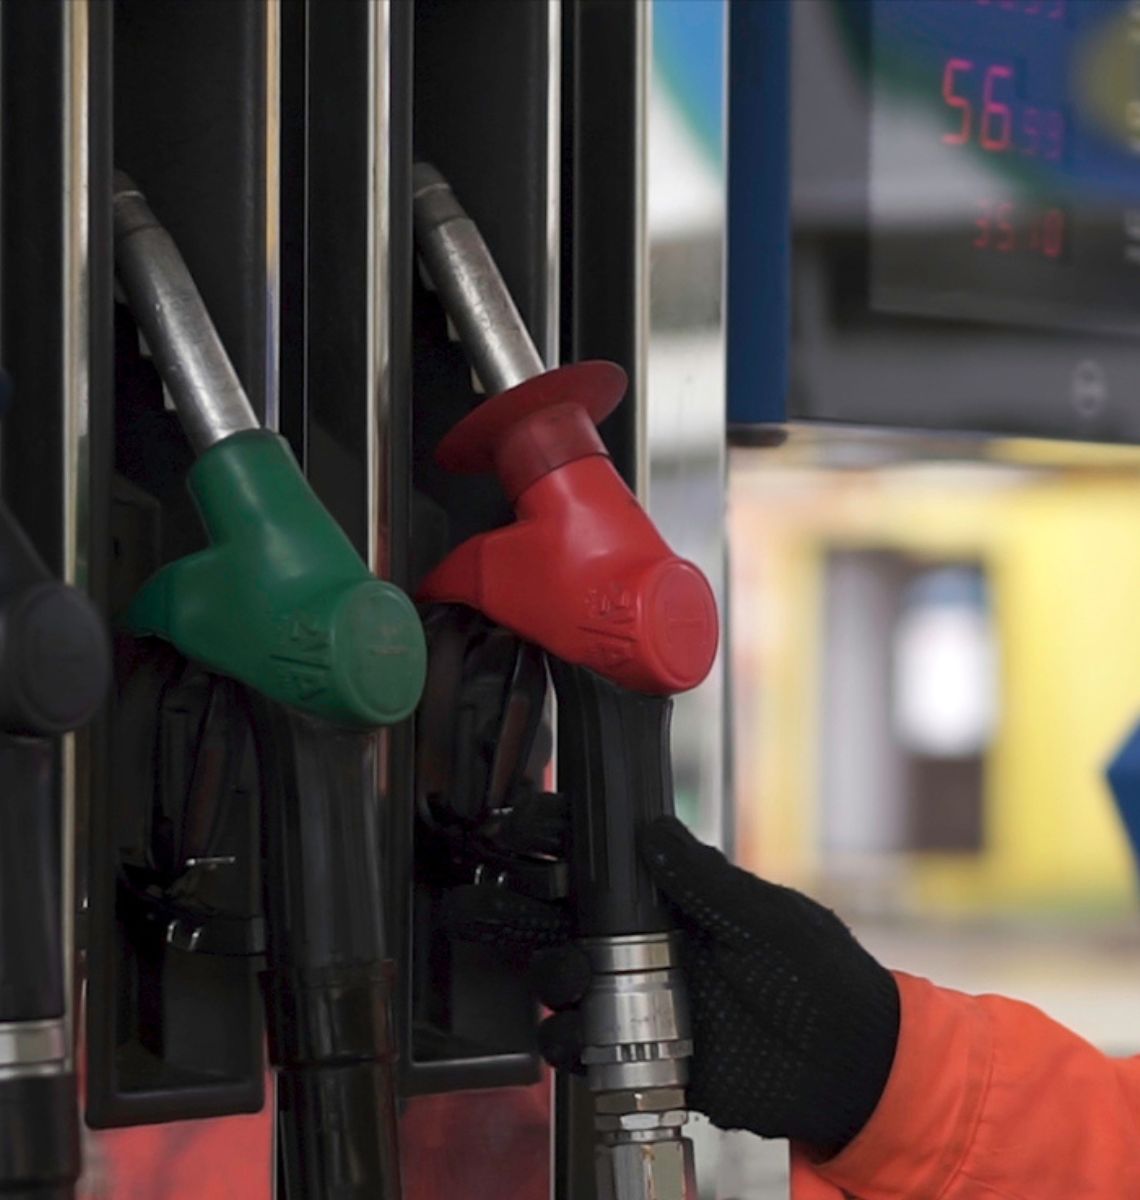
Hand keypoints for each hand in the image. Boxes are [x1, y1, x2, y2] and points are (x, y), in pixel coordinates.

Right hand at [443, 816, 899, 1158]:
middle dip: (508, 904)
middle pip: (556, 913)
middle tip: (471, 903)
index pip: (600, 857)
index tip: (526, 830)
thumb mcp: (770, 920)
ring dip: (547, 972)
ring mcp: (633, 993)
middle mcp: (641, 938)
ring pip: (556, 974)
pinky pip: (577, 1041)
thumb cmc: (819, 978)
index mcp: (671, 895)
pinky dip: (565, 1039)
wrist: (848, 1070)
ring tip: (569, 977)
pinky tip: (574, 1034)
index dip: (554, 839)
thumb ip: (710, 881)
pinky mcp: (635, 1048)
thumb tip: (653, 830)